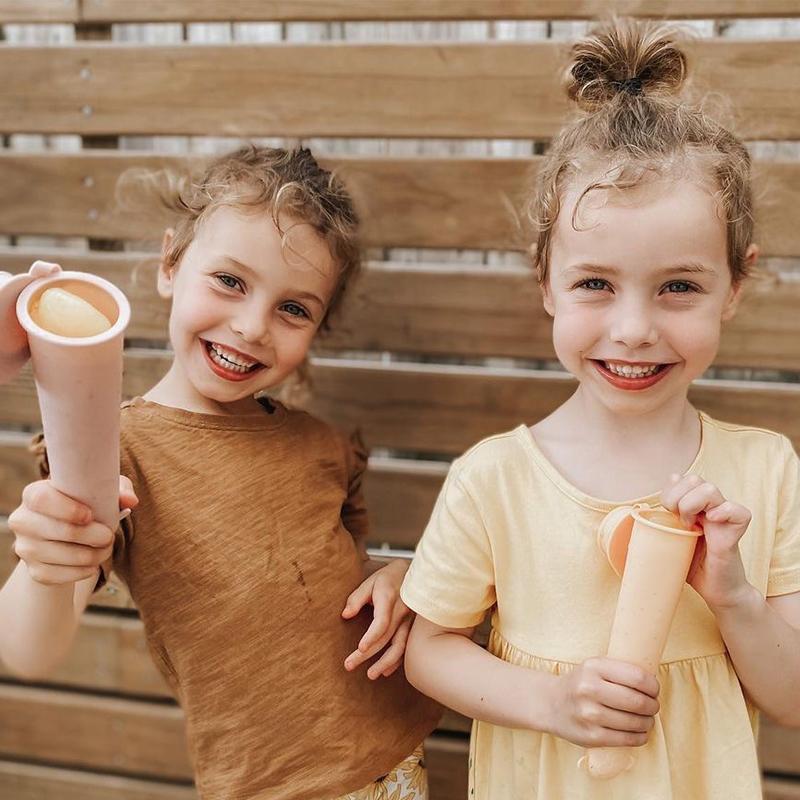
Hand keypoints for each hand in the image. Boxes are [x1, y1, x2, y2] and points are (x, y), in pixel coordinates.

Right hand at [8, 476, 137, 585]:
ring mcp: (25, 547)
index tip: (90, 516)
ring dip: (91, 555)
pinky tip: (93, 565)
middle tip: (109, 536)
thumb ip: (119, 491)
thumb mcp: (101, 494)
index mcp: (34, 495)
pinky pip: (58, 575)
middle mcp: (23, 520)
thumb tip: (130, 501)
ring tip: (106, 549)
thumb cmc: (86, 507)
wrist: (66, 538)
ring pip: (60, 555)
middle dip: (91, 536)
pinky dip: (81, 571)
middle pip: (57, 530)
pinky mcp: (34, 570)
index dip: (67, 509)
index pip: (42, 499)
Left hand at [341, 559, 412, 679]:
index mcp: (389, 599)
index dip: (371, 636)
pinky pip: (406, 647)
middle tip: (349, 665)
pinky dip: (396, 661)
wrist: (418, 574)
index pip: (381, 622)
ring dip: (385, 663)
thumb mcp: (371, 581)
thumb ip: (357, 598)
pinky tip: (386, 671)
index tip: (360, 648)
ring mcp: (410, 621)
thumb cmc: (390, 577)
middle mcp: (402, 612)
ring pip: (400, 646)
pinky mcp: (413, 628)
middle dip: (367, 654)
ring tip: (371, 675)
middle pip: (385, 638)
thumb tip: (345, 615)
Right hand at [548, 657, 659, 747]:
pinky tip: (640, 732)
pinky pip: (627, 739)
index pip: (637, 677)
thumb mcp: (594, 667)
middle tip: (653, 706)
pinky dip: (640, 736)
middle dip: (653, 706)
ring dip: (648, 722)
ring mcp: (589, 714)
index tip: (654, 690)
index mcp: (593, 667)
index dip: (653, 686)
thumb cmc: (581, 683)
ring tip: (646, 719)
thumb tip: (653, 685)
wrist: (551, 703)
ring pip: (635, 722)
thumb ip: (619, 671)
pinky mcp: (591, 736)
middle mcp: (589, 689)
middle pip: (638, 701)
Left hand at [661, 474, 751, 610]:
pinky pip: (739, 511)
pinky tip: (711, 525)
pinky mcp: (735, 532)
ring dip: (693, 504)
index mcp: (694, 507)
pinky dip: (723, 513)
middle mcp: (710, 508)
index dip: (670, 491)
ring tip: (690, 524)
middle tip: (676, 519)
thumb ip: (660, 524)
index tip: (666, 512)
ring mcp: (723, 518)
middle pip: (695, 479)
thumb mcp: (669, 541)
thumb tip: (640, 512)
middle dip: (678, 496)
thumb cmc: (692, 567)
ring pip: (711, 489)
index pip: (681, 479)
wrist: (717, 591)